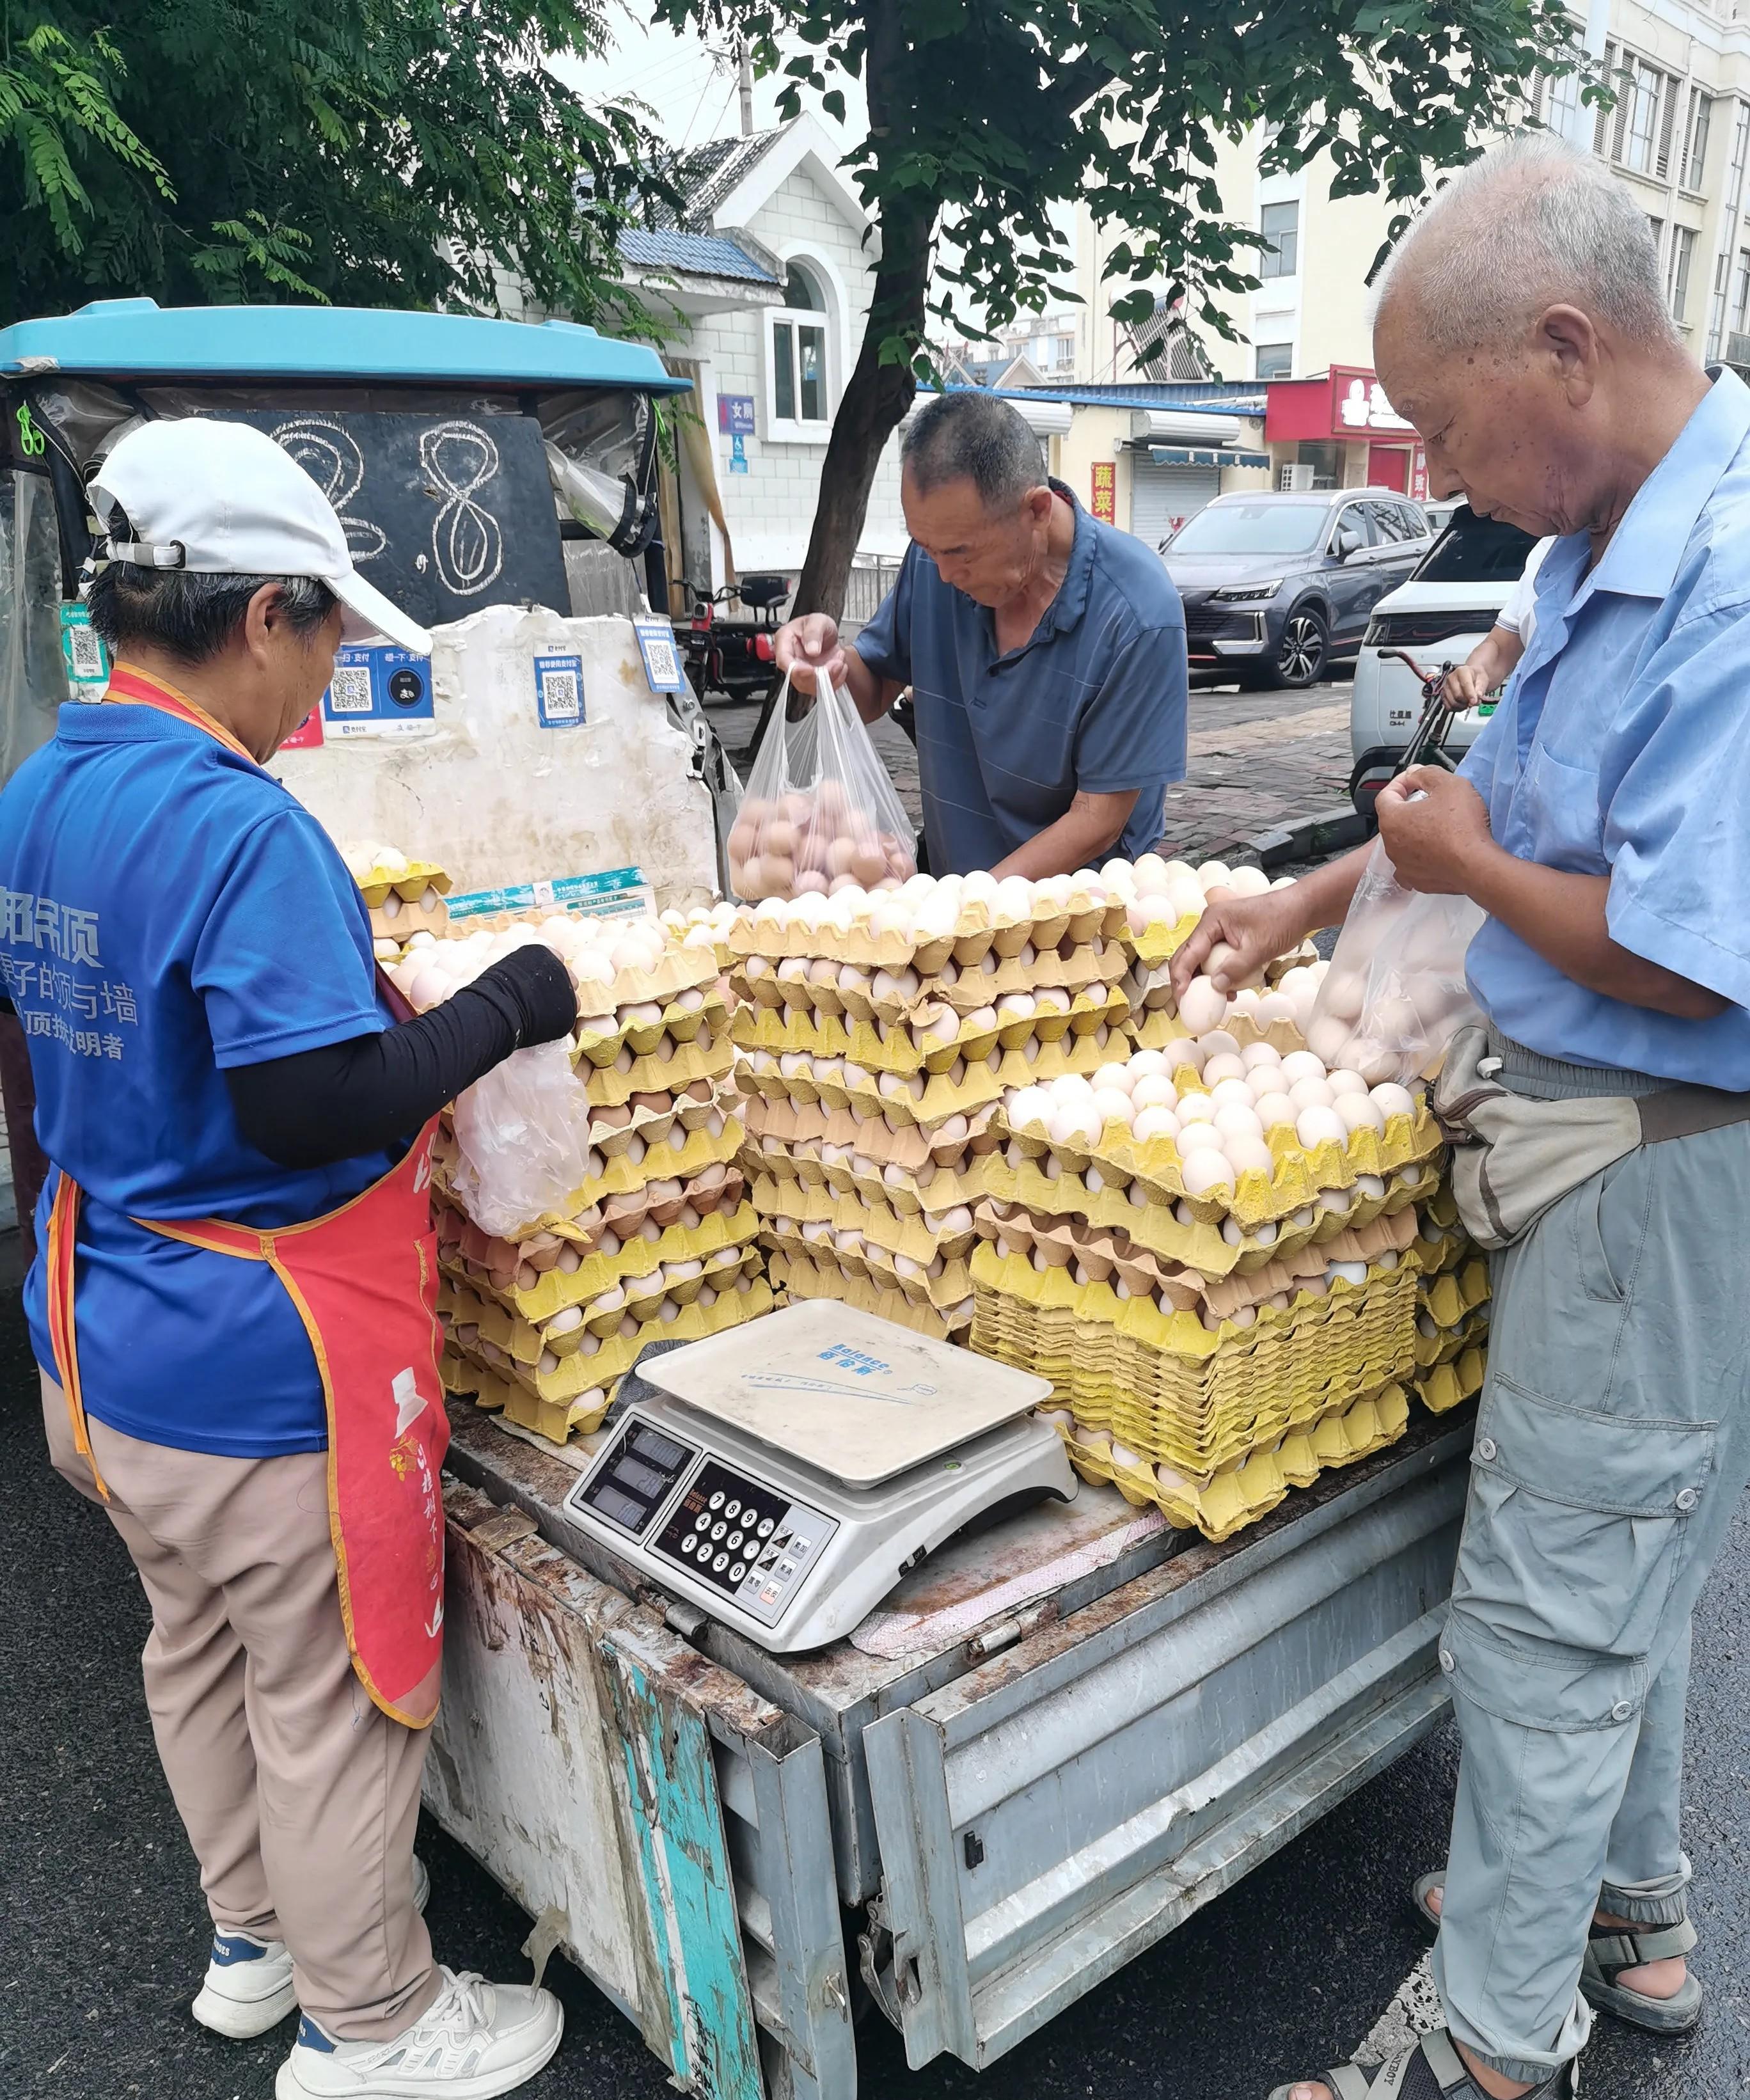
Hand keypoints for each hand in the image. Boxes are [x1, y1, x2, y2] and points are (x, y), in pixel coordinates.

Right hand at [474, 945, 578, 1047]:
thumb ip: (526, 971)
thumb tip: (526, 982)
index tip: (540, 986)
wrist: (498, 1009)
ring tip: (542, 1016)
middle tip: (543, 1002)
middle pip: (568, 979)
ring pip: (572, 1000)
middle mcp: (561, 969)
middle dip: (559, 990)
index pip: (556, 961)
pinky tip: (543, 1026)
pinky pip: (567, 1018)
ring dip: (561, 1007)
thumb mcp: (510, 969)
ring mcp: (567, 990)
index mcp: (545, 954)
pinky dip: (558, 1023)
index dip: (549, 976)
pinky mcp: (569, 1012)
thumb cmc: (494, 989)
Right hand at [773, 613, 845, 695]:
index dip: (796, 670)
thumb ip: (813, 633)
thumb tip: (811, 650)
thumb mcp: (818, 621)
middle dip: (819, 675)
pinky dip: (836, 680)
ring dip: (830, 678)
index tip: (811, 670)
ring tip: (840, 660)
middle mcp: (791, 660)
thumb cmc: (818, 625)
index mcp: (785, 642)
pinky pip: (823, 687)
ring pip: (811, 687)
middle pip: (798, 679)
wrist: (828, 632)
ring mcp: (802, 671)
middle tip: (836, 663)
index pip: (784, 661)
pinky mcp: (813, 679)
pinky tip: (840, 666)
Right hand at [1169, 886, 1312, 998]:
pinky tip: (1230, 990)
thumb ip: (1236, 968)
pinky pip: (1216, 960)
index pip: (1188, 952)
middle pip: (1188, 956)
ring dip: (1204, 980)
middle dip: (1185, 980)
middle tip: (1187, 1005)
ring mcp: (1219, 931)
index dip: (1181, 976)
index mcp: (1212, 920)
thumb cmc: (1282, 921)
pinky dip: (1219, 976)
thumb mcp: (1259, 948)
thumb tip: (1215, 987)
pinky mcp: (1228, 939)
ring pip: (1202, 960)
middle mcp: (1211, 924)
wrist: (1300, 909)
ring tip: (1213, 1001)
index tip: (1180, 997)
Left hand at [1375, 766, 1492, 893]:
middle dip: (1409, 808)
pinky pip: (1415, 863)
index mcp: (1392, 819)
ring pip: (1404, 842)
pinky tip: (1439, 849)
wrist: (1477, 866)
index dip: (1400, 784)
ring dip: (1417, 832)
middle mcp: (1391, 844)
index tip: (1414, 780)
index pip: (1385, 795)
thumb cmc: (1462, 825)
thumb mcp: (1448, 784)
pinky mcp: (1416, 881)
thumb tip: (1413, 773)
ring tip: (1439, 826)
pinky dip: (1423, 855)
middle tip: (1431, 802)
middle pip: (1394, 819)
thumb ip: (1426, 773)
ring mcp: (1402, 865)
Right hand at [1441, 663, 1490, 710]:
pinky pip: (1448, 706)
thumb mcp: (1483, 679)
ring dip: (1462, 706)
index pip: (1465, 684)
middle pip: (1458, 695)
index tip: (1475, 702)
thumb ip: (1481, 688)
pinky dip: (1457, 708)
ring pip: (1453, 702)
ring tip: (1468, 703)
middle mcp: (1451, 678)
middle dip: (1467, 701)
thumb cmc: (1476, 677)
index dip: (1470, 695)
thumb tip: (1478, 696)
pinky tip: (1462, 705)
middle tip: (1474, 702)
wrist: (1471, 676)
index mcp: (1461, 671)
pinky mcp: (1443, 695)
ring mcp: (1446, 687)